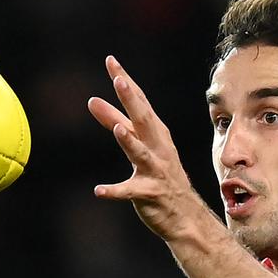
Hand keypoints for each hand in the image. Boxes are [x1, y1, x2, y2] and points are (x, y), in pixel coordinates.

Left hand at [87, 55, 211, 240]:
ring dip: (130, 141)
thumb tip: (92, 100)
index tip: (111, 61)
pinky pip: (130, 192)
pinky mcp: (149, 194)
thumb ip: (114, 122)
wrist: (185, 215)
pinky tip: (99, 191)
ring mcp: (155, 171)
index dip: (126, 82)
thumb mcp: (138, 144)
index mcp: (156, 134)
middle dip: (132, 100)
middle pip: (144, 121)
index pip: (140, 102)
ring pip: (141, 154)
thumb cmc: (160, 175)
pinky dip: (115, 191)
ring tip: (118, 129)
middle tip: (119, 80)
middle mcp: (158, 149)